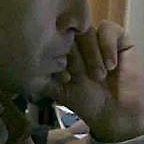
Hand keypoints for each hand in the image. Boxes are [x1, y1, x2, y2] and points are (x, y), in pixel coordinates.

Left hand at [43, 21, 143, 143]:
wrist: (116, 114)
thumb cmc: (87, 102)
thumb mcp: (59, 90)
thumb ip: (42, 78)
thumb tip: (23, 69)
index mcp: (64, 50)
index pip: (54, 39)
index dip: (55, 53)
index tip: (63, 77)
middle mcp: (80, 41)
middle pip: (70, 32)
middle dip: (73, 53)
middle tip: (78, 74)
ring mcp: (98, 37)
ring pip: (88, 30)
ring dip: (91, 54)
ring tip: (98, 77)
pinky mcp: (119, 38)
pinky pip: (108, 29)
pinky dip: (107, 47)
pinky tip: (110, 66)